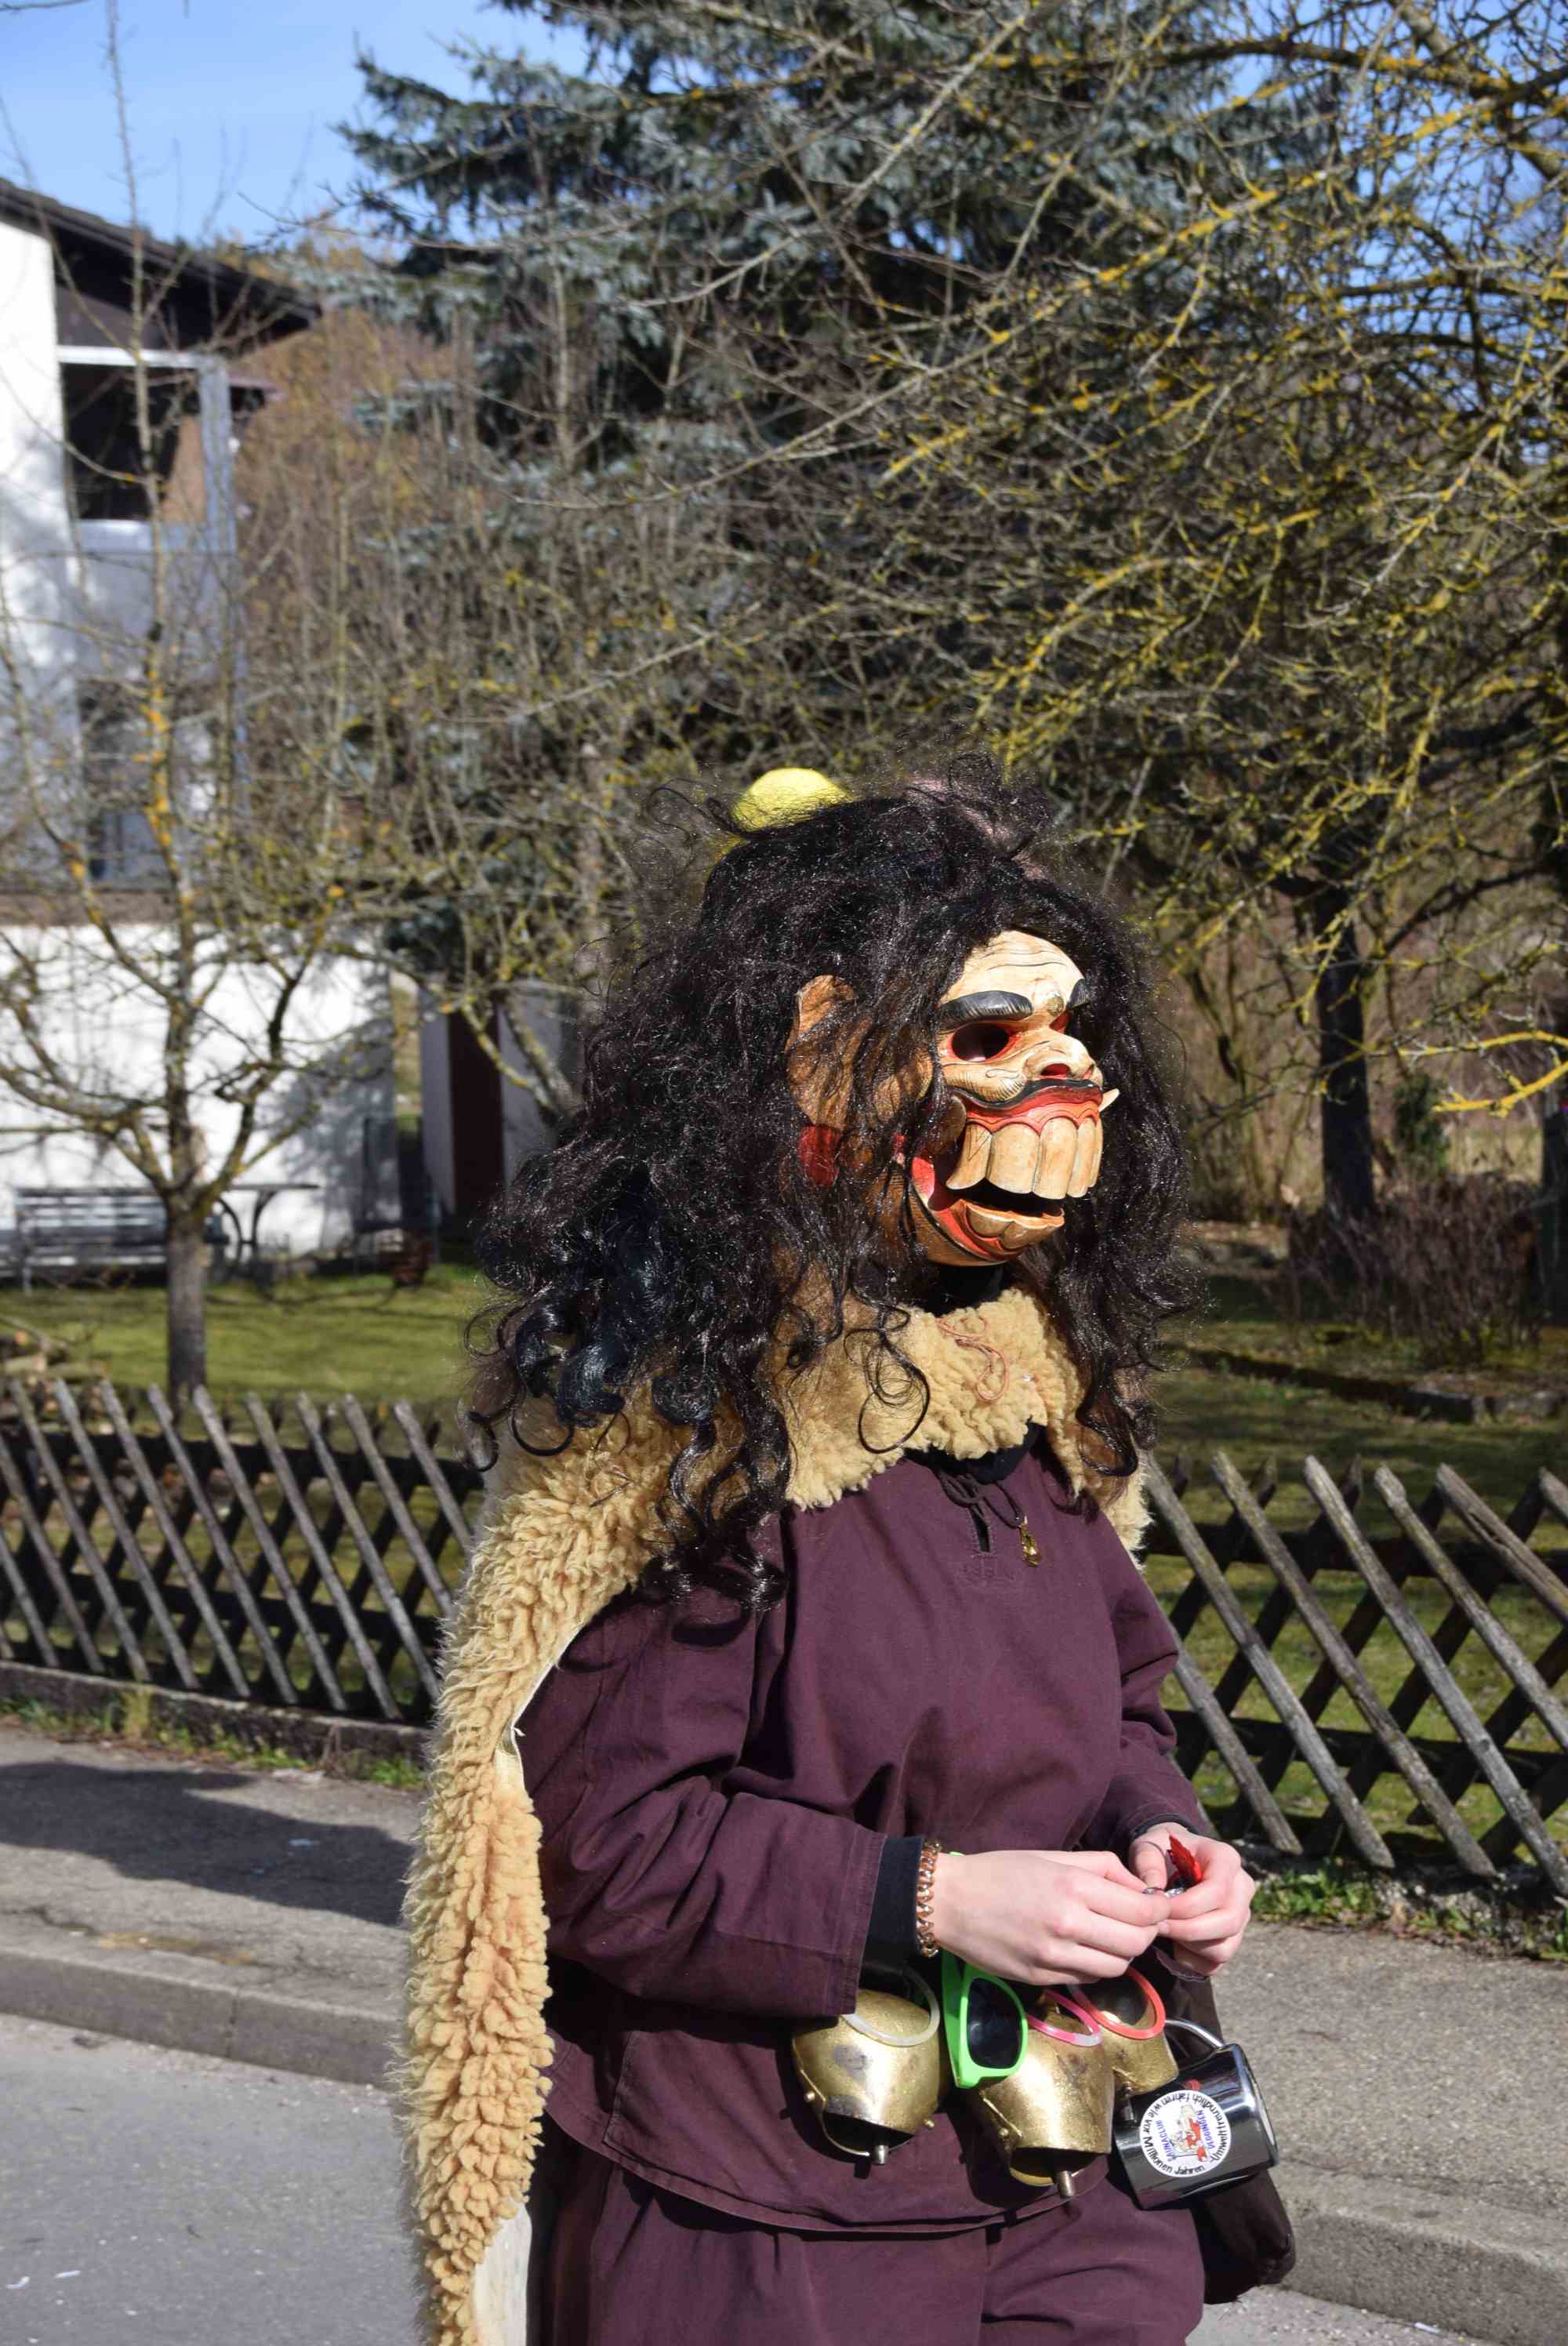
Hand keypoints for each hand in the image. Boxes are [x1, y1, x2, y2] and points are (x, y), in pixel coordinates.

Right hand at [928, 1847, 1163, 1986]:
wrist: (950, 1902)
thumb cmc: (1002, 1871)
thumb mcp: (1054, 1857)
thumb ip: (1103, 1868)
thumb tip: (1142, 1888)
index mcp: (1073, 1886)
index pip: (1143, 1911)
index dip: (1159, 1910)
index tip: (1156, 1905)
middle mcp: (1068, 1924)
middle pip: (1136, 1943)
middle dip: (1147, 1934)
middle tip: (1139, 1923)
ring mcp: (1054, 1956)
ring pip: (1116, 1967)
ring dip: (1123, 1953)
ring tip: (1111, 1936)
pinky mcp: (1041, 1978)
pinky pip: (1088, 1978)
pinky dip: (1096, 1966)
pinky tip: (1085, 1949)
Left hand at [1127, 1824, 1255, 1975]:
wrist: (1170, 1861)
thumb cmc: (1161, 1852)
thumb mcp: (1148, 1846)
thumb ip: (1147, 1864)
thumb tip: (1154, 1893)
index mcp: (1226, 1859)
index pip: (1216, 1891)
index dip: (1186, 1907)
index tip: (1158, 1911)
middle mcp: (1241, 1887)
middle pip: (1228, 1922)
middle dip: (1188, 1930)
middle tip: (1158, 1925)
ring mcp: (1241, 1915)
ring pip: (1224, 1948)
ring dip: (1189, 1946)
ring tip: (1165, 1929)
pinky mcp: (1232, 1938)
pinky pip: (1215, 1963)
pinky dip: (1191, 1959)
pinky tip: (1173, 1941)